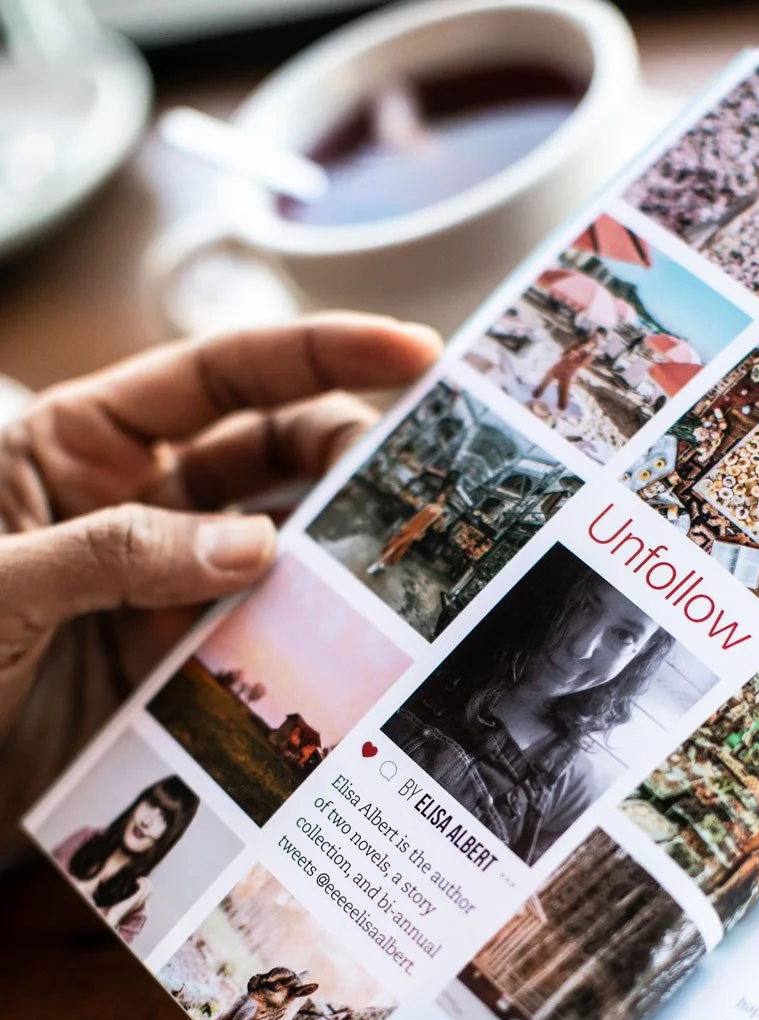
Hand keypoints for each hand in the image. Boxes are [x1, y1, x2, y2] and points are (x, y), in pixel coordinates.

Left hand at [0, 315, 439, 842]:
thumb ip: (116, 554)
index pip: (215, 376)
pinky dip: (303, 638)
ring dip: (338, 548)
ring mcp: (162, 586)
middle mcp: (134, 502)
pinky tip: (349, 640)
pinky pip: (256, 637)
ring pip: (277, 546)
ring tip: (404, 556)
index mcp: (78, 442)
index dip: (316, 354)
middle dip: (345, 449)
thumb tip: (252, 548)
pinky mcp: (175, 664)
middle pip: (268, 451)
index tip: (410, 351)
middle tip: (415, 479)